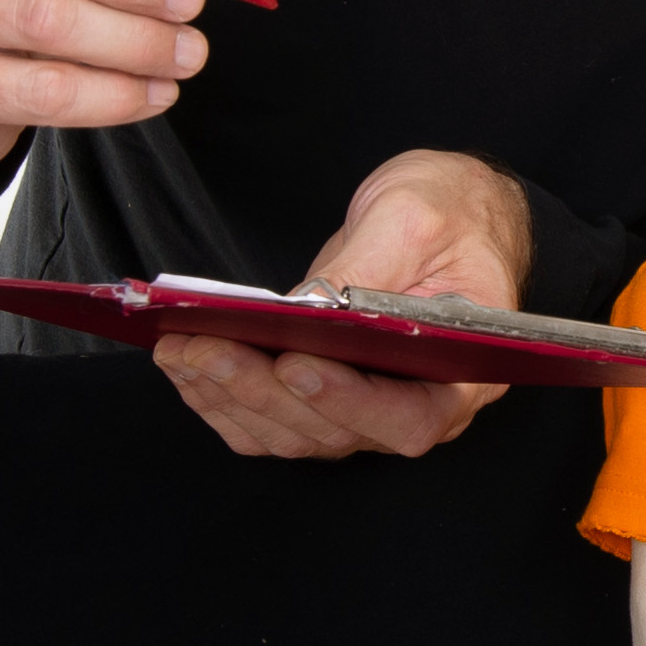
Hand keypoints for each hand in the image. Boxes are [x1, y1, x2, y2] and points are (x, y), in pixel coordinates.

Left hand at [155, 149, 532, 459]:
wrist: (447, 211)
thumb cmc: (452, 212)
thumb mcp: (416, 217)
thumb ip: (367, 266)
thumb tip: (306, 307)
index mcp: (463, 370)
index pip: (411, 417)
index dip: (350, 403)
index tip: (295, 364)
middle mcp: (417, 402)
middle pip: (335, 431)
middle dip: (261, 391)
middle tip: (205, 347)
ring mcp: (368, 406)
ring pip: (293, 434)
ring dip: (229, 398)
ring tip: (181, 350)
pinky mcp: (327, 395)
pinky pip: (270, 422)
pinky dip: (223, 400)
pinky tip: (188, 363)